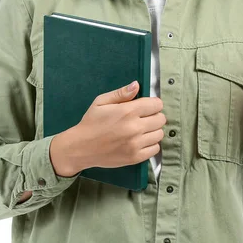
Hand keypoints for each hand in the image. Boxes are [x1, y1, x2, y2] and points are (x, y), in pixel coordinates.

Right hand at [50, 81, 165, 175]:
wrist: (81, 148)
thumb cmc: (91, 122)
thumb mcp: (101, 102)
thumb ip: (121, 93)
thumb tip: (137, 85)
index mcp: (128, 111)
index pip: (157, 105)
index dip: (153, 104)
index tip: (146, 106)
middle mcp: (135, 128)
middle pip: (161, 119)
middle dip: (154, 116)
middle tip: (144, 118)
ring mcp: (136, 144)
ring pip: (159, 134)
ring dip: (153, 130)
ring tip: (142, 130)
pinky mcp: (135, 158)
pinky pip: (155, 149)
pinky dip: (151, 144)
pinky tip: (141, 141)